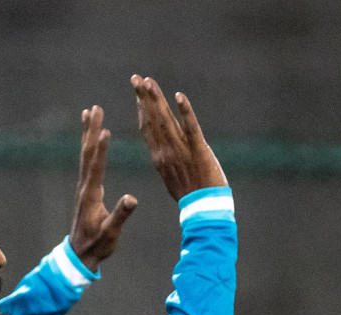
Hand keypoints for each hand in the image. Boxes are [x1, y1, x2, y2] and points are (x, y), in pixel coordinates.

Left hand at [69, 105, 136, 270]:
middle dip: (91, 130)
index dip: (100, 148)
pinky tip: (91, 138)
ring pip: (85, 154)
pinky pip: (87, 161)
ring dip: (88, 132)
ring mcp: (84, 186)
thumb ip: (121, 215)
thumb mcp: (111, 232)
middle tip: (95, 108)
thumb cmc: (98, 245)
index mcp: (91, 194)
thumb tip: (132, 199)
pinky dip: (89, 146)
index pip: (96, 166)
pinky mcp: (86, 189)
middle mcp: (85, 186)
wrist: (81, 254)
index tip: (104, 129)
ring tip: (90, 112)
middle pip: (87, 153)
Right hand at [132, 75, 227, 200]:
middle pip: (152, 119)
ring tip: (149, 81)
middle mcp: (166, 151)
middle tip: (136, 77)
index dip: (142, 109)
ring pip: (166, 119)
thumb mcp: (171, 178)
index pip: (147, 128)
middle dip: (144, 97)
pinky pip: (191, 127)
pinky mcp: (199, 149)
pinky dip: (185, 111)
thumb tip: (161, 152)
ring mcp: (182, 150)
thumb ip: (166, 161)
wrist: (204, 210)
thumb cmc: (191, 198)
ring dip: (157, 99)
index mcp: (159, 158)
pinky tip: (179, 96)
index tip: (137, 92)